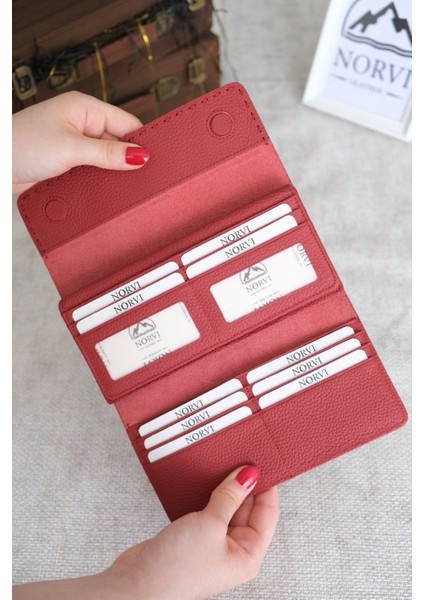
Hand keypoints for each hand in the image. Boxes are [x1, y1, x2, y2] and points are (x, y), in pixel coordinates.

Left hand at [12, 91, 149, 193]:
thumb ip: (108, 154)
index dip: (142, 143)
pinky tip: (107, 194)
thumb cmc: (22, 145)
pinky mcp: (68, 165)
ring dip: (112, 175)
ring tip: (126, 191)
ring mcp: (74, 146)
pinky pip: (92, 173)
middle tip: (144, 182)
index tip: (156, 163)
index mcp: (85, 109)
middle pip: (118, 144)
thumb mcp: (71, 149)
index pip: (127, 123)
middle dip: (128, 162)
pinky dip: (99, 183)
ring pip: (106, 162)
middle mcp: (82, 125)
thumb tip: (141, 156)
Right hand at [13, 466, 279, 599]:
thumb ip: (230, 497)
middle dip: (243, 484)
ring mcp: (212, 545)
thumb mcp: (210, 524)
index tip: (262, 460)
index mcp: (248, 555)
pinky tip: (203, 479)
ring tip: (222, 463)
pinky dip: (206, 496)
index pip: (267, 513)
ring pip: (226, 508)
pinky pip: (207, 511)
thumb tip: (249, 475)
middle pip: (247, 509)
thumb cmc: (177, 568)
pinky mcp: (193, 539)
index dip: (266, 486)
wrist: (137, 585)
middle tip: (240, 456)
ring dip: (223, 488)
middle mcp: (233, 551)